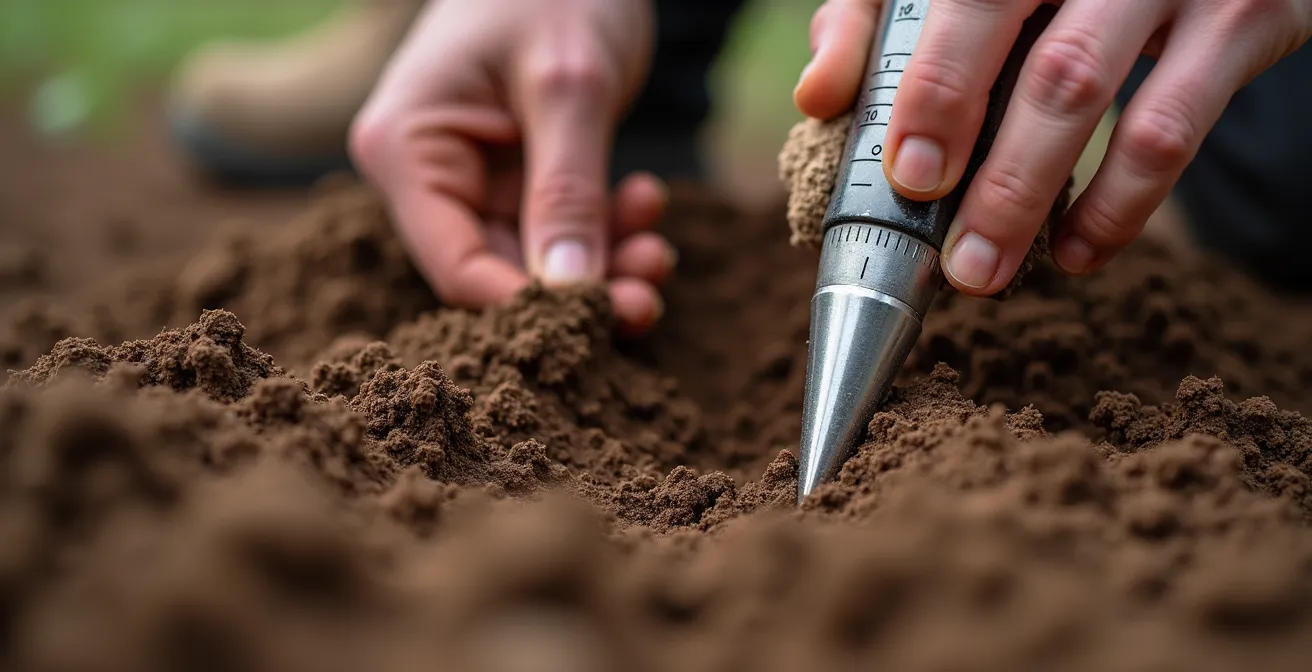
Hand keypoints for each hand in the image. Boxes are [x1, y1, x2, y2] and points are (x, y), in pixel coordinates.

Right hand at [350, 0, 674, 334]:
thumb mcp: (568, 87)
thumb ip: (567, 191)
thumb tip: (571, 295)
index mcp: (405, 149)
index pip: (455, 267)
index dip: (527, 307)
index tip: (601, 318)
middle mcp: (426, 174)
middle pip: (497, 272)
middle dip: (578, 289)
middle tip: (649, 291)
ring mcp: (471, 178)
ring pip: (535, 261)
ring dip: (602, 264)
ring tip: (659, 247)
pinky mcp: (515, 176)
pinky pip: (559, 230)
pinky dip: (605, 230)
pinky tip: (645, 202)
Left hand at [795, 0, 1311, 295]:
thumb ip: (876, 24)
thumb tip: (818, 95)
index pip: (967, 9)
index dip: (937, 93)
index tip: (909, 176)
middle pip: (1045, 66)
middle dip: (994, 175)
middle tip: (954, 260)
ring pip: (1103, 101)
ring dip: (1039, 200)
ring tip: (987, 272)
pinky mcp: (1241, 22)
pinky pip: (1176, 129)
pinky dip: (1121, 206)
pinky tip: (1074, 252)